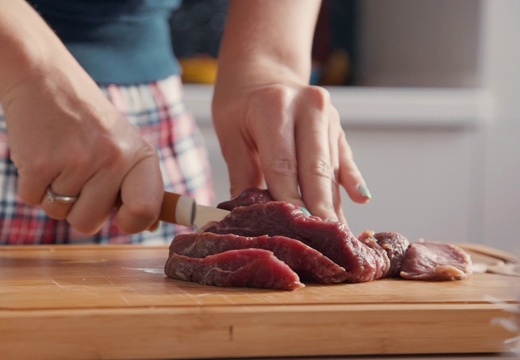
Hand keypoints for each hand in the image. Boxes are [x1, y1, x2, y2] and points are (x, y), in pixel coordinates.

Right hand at [0, 65, 163, 234]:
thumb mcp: (125, 144)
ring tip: (59, 156)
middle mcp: (113, 159)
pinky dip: (32, 184)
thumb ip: (138, 185)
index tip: (121, 217)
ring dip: (53, 193)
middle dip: (78, 207)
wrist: (44, 80)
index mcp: (140, 156)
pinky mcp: (39, 164)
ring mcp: (76, 161)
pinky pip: (32, 200)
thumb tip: (153, 227)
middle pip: (89, 223)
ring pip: (58, 213)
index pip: (145, 211)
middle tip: (77, 169)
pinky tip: (40, 154)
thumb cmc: (88, 122)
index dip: (131, 223)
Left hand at [212, 80, 369, 222]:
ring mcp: (328, 115)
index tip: (296, 230)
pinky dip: (350, 183)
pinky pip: (345, 160)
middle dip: (319, 209)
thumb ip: (241, 175)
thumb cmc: (240, 104)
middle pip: (316, 168)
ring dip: (334, 204)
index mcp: (274, 107)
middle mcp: (308, 107)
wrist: (262, 70)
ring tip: (335, 237)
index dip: (290, 201)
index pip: (283, 164)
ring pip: (332, 169)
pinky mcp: (338, 126)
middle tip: (323, 243)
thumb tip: (241, 218)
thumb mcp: (231, 135)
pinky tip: (360, 201)